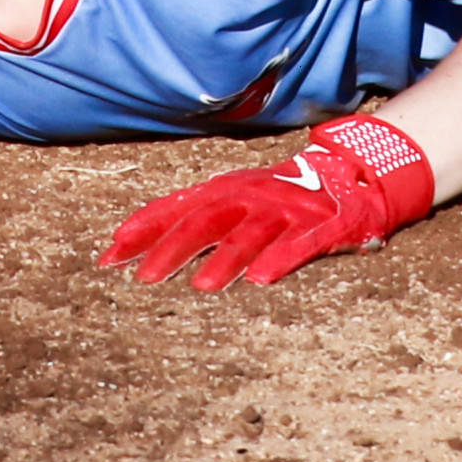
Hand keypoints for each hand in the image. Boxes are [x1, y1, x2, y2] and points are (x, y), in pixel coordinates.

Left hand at [99, 114, 438, 291]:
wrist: (353, 175)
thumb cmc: (282, 196)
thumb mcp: (236, 198)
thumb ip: (197, 215)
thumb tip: (142, 239)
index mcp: (226, 190)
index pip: (175, 206)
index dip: (142, 228)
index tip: (108, 255)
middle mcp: (250, 196)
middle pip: (204, 221)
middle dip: (171, 248)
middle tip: (142, 278)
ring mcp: (286, 211)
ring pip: (248, 235)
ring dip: (222, 259)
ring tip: (199, 286)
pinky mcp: (322, 227)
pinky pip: (299, 245)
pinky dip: (279, 259)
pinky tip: (261, 280)